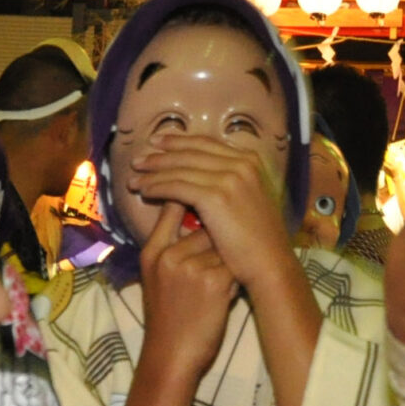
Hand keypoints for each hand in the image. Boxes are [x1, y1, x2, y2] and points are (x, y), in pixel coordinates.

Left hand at [128, 135, 296, 291]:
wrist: (270, 264)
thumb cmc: (258, 241)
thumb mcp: (248, 202)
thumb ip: (230, 184)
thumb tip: (201, 179)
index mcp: (250, 161)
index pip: (206, 143)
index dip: (179, 142)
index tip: (159, 143)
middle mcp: (242, 162)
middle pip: (190, 152)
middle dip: (160, 155)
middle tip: (138, 160)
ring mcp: (230, 177)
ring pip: (180, 168)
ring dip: (153, 172)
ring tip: (134, 179)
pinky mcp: (216, 195)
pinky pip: (177, 186)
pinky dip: (157, 187)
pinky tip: (144, 192)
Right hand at [137, 202, 236, 385]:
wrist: (171, 356)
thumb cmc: (167, 318)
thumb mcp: (155, 278)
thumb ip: (168, 247)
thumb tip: (192, 217)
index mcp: (152, 252)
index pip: (172, 208)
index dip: (190, 197)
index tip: (205, 196)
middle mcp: (169, 255)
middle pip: (206, 228)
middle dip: (215, 244)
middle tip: (209, 273)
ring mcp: (191, 267)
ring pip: (223, 247)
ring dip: (226, 262)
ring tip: (214, 288)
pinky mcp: (214, 281)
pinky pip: (234, 265)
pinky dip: (234, 279)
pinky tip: (224, 297)